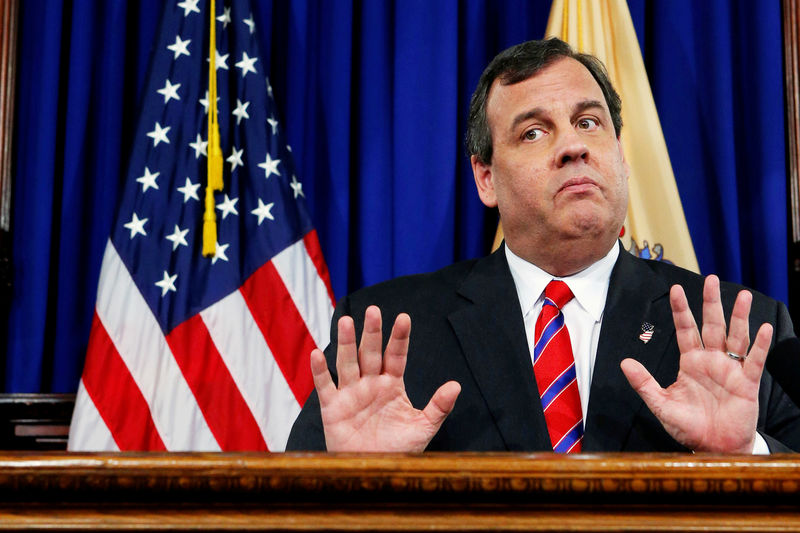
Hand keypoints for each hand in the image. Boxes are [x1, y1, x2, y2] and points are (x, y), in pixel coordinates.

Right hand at [310, 305, 460, 451]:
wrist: (374, 472)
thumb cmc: (399, 449)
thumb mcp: (423, 428)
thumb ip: (438, 407)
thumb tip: (456, 385)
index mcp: (392, 385)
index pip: (396, 356)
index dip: (399, 338)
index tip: (404, 318)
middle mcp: (370, 384)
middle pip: (370, 353)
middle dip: (372, 332)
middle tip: (373, 310)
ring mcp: (350, 394)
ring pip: (347, 362)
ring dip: (346, 342)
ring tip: (347, 321)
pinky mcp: (332, 407)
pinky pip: (324, 386)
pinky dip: (320, 371)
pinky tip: (317, 354)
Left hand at [620, 275, 772, 452]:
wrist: (713, 448)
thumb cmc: (688, 426)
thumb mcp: (661, 404)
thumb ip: (644, 383)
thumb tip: (624, 362)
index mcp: (690, 361)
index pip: (685, 329)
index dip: (681, 310)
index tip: (675, 288)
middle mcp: (711, 360)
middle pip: (712, 325)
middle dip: (711, 302)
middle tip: (712, 279)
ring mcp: (731, 369)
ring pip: (736, 337)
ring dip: (740, 316)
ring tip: (744, 295)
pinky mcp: (747, 383)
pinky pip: (754, 360)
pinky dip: (760, 344)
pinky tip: (762, 327)